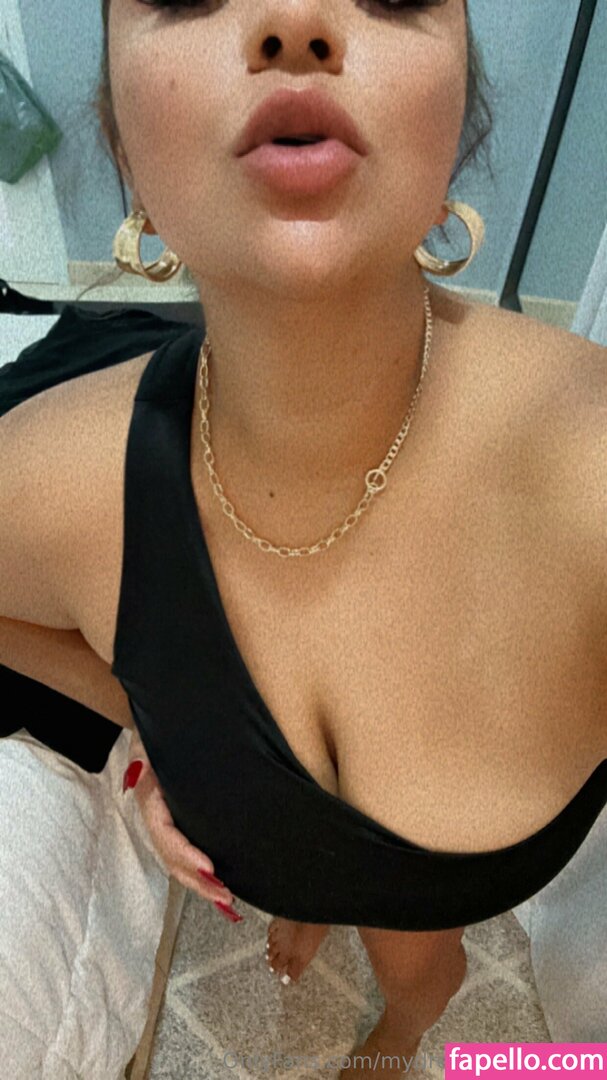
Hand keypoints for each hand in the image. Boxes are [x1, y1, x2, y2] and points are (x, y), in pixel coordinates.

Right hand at [122, 726, 242, 922]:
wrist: (163, 724)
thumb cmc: (160, 731)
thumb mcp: (149, 738)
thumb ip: (143, 755)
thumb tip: (136, 772)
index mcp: (149, 796)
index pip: (164, 833)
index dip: (185, 854)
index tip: (209, 867)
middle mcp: (156, 814)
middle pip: (171, 856)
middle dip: (196, 879)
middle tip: (224, 895)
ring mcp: (167, 819)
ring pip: (178, 860)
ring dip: (199, 882)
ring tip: (225, 899)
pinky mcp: (180, 820)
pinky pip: (186, 851)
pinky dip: (200, 872)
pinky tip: (218, 883)